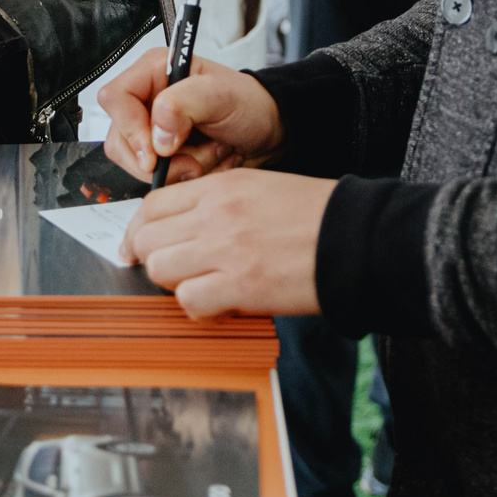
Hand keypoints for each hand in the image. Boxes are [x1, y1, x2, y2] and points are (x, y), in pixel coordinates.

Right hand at [97, 48, 283, 184]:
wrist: (268, 133)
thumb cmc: (249, 104)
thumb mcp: (222, 95)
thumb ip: (185, 103)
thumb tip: (157, 130)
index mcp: (153, 72)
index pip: (116, 98)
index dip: (131, 128)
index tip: (156, 153)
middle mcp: (146, 101)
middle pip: (120, 140)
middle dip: (159, 160)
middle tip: (194, 161)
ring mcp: (151, 132)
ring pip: (135, 164)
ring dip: (176, 171)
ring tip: (208, 157)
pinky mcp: (160, 158)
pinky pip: (154, 180)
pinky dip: (182, 180)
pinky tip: (206, 165)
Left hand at [122, 169, 332, 317]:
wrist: (355, 237)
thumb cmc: (315, 216)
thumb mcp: (259, 189)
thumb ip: (217, 204)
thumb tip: (182, 228)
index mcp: (220, 187)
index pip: (152, 205)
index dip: (140, 230)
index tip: (141, 246)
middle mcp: (216, 214)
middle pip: (148, 238)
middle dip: (155, 258)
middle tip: (177, 273)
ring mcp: (226, 248)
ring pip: (161, 268)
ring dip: (177, 284)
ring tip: (203, 287)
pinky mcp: (241, 284)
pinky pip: (190, 301)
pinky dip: (199, 309)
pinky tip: (220, 306)